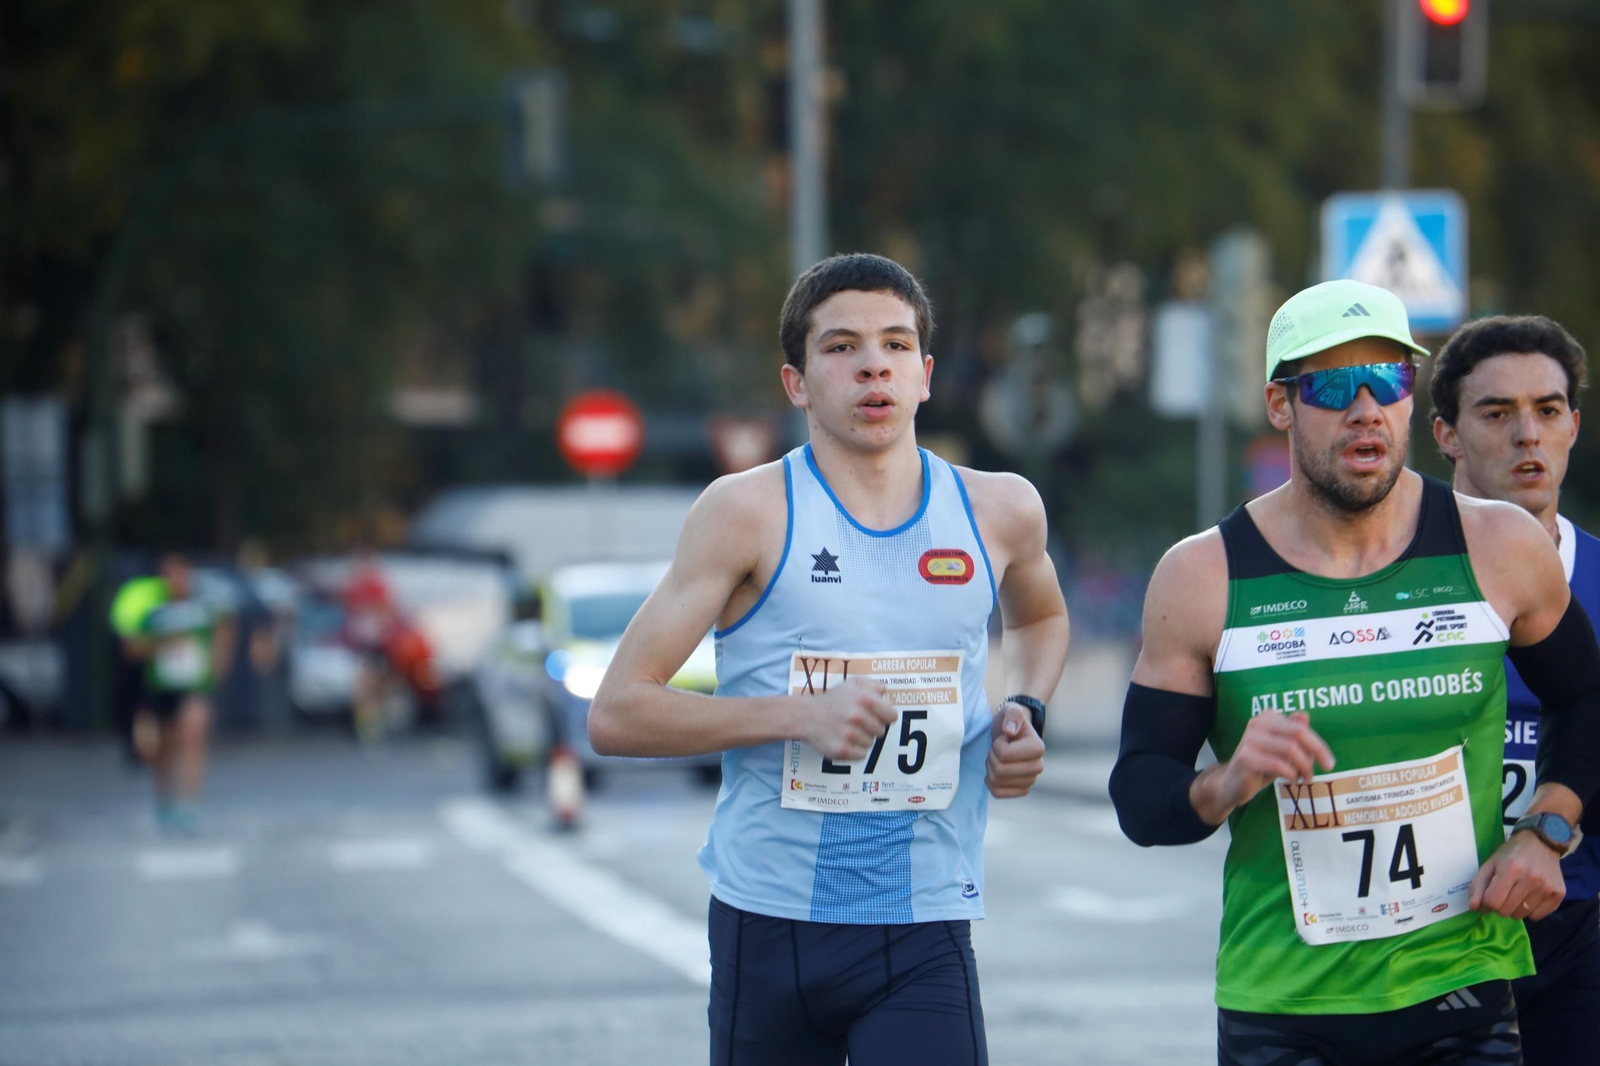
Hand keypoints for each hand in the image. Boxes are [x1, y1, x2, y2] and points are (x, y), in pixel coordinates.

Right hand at [801, 677, 897, 761]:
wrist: (806, 715)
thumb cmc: (833, 700)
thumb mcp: (851, 684)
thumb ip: (872, 685)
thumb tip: (884, 692)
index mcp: (864, 699)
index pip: (892, 716)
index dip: (885, 717)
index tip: (876, 716)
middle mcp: (858, 717)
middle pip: (881, 731)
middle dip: (871, 728)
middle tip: (857, 723)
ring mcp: (849, 735)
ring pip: (871, 743)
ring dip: (862, 739)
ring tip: (848, 730)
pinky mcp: (842, 750)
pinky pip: (861, 755)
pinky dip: (855, 750)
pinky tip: (844, 740)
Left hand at [986, 701, 1044, 798]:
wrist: (1011, 735)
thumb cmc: (1009, 722)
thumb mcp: (1010, 711)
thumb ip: (1012, 715)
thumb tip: (1010, 731)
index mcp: (1038, 748)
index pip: (1004, 755)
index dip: (997, 745)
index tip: (1003, 738)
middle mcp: (1038, 767)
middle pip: (1000, 771)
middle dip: (992, 757)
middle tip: (997, 749)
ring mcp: (1030, 781)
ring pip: (997, 782)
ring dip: (990, 768)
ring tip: (997, 757)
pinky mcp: (1021, 790)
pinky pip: (998, 793)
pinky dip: (991, 783)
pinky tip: (995, 771)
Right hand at [1215, 711, 1335, 811]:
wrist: (1232, 784)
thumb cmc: (1262, 766)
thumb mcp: (1282, 750)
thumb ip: (1293, 734)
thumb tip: (1304, 716)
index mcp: (1267, 717)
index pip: (1300, 727)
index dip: (1318, 744)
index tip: (1329, 762)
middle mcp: (1257, 723)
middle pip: (1297, 733)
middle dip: (1317, 752)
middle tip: (1327, 769)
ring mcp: (1249, 740)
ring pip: (1290, 749)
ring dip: (1304, 767)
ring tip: (1306, 778)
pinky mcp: (1246, 758)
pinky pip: (1278, 765)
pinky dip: (1291, 774)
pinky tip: (1291, 780)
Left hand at [1470, 829, 1565, 920]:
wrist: (1541, 843)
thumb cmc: (1511, 854)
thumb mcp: (1490, 864)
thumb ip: (1478, 885)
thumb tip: (1473, 907)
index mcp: (1510, 868)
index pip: (1493, 901)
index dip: (1486, 903)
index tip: (1489, 896)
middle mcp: (1531, 878)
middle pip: (1506, 910)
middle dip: (1500, 905)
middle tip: (1505, 892)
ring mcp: (1547, 887)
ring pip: (1521, 915)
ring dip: (1515, 908)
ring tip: (1518, 892)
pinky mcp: (1559, 894)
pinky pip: (1537, 916)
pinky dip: (1530, 911)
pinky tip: (1531, 896)